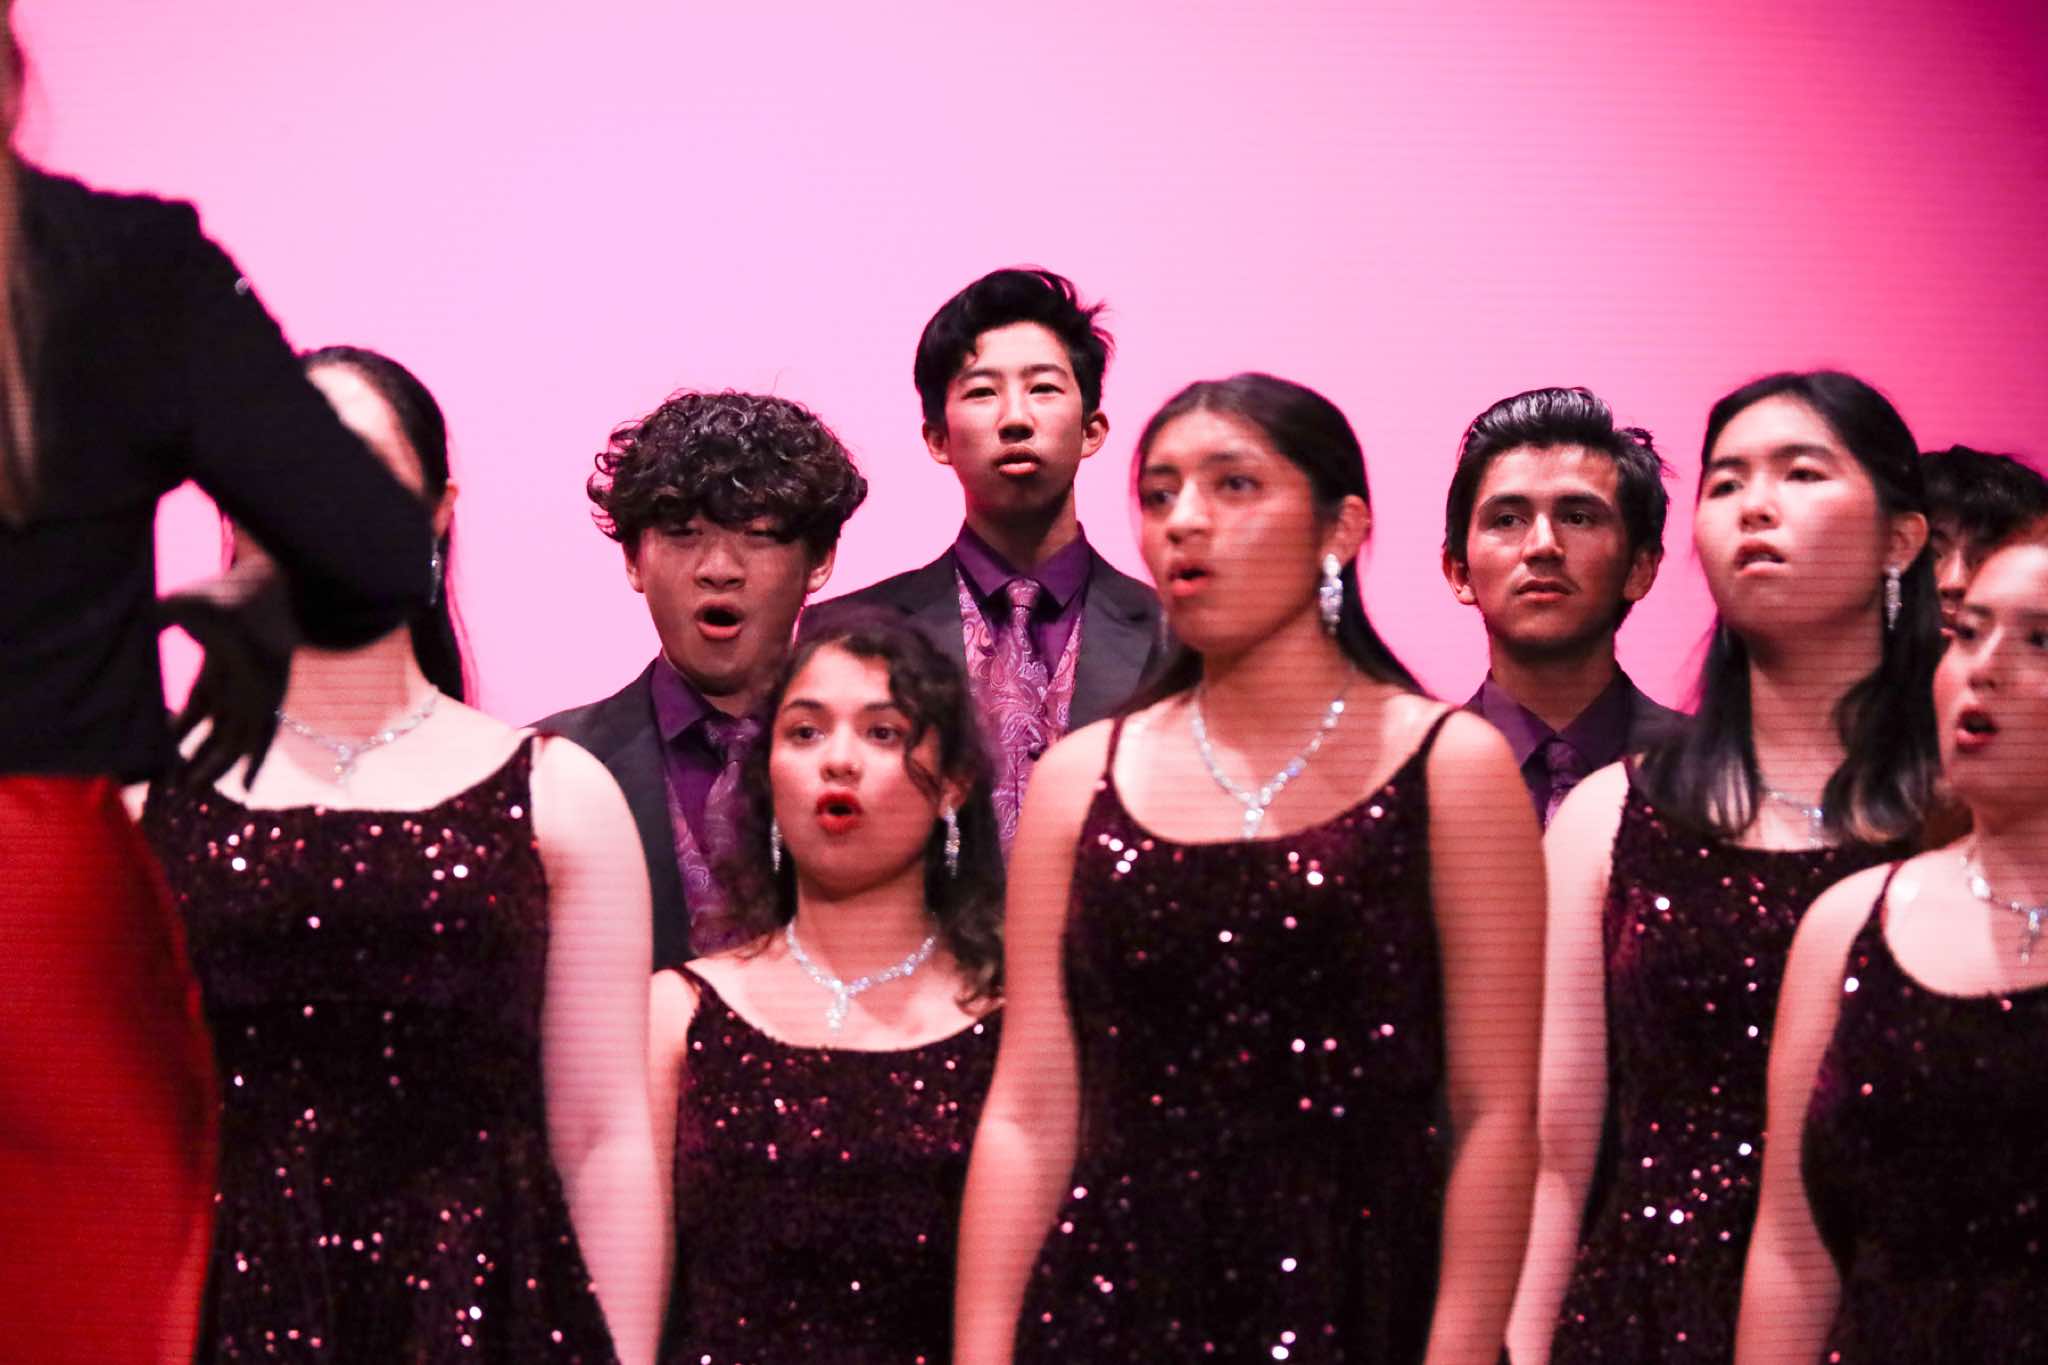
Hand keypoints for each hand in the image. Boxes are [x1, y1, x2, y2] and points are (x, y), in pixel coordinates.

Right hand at [158, 562, 298, 788]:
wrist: (264, 590)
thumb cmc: (221, 597)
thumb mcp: (177, 612)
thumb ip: (150, 624)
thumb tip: (108, 623)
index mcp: (212, 674)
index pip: (188, 716)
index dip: (170, 737)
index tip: (151, 756)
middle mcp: (235, 692)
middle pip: (209, 738)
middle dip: (189, 764)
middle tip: (167, 789)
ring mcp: (256, 698)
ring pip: (232, 745)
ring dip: (212, 770)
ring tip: (189, 793)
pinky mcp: (273, 701)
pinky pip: (265, 738)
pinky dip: (256, 762)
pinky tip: (244, 787)